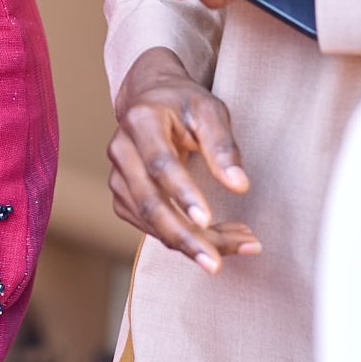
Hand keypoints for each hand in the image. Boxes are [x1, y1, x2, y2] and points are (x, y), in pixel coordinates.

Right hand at [107, 49, 259, 271]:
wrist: (150, 99)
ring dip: (194, 242)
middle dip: (184, 237)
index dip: (182, 193)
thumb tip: (240, 186)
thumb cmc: (184, 103)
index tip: (207, 219)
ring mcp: (118, 177)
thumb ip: (223, 146)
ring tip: (243, 244)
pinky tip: (220, 240)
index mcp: (142, 122)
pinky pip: (152, 228)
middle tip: (217, 263)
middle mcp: (122, 150)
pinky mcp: (123, 198)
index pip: (159, 164)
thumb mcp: (210, 110)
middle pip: (149, 203)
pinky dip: (184, 240)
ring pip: (152, 222)